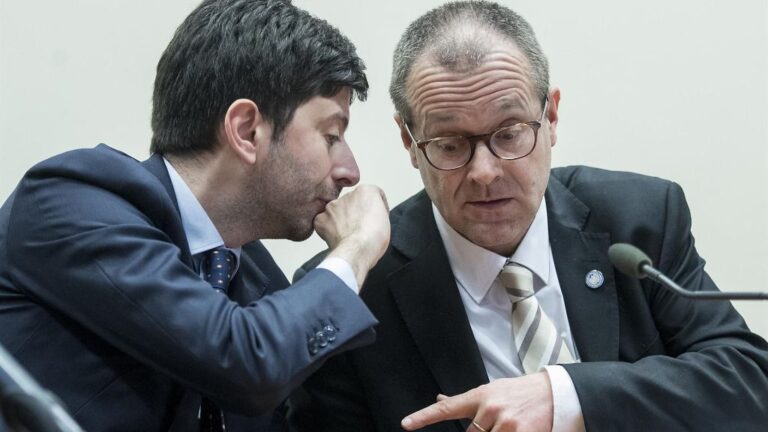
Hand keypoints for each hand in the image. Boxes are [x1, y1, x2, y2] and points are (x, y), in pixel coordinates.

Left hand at [315, 184, 389, 286]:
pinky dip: (329, 230)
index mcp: (365, 191)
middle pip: (352, 203)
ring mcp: (332, 206)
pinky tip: (339, 238)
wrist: (357, 250)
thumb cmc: (373, 238)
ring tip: (350, 236)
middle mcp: (347, 195)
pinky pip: (324, 222)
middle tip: (361, 229)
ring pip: (337, 212)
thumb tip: (369, 217)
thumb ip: (376, 211)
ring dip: (342, 221)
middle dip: (356, 214)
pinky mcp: (321, 219)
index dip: (375, 210)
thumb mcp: (386, 218)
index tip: (375, 220)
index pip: (371, 197)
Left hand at [401, 372, 553, 431]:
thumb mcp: (491, 390)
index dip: (424, 417)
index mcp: (479, 396)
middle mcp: (489, 408)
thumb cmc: (519, 392)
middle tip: (498, 424)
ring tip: (510, 425)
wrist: (553, 392)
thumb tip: (440, 398)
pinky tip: (516, 430)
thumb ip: (467, 400)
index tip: (406, 424)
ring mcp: (505, 422)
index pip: (446, 408)